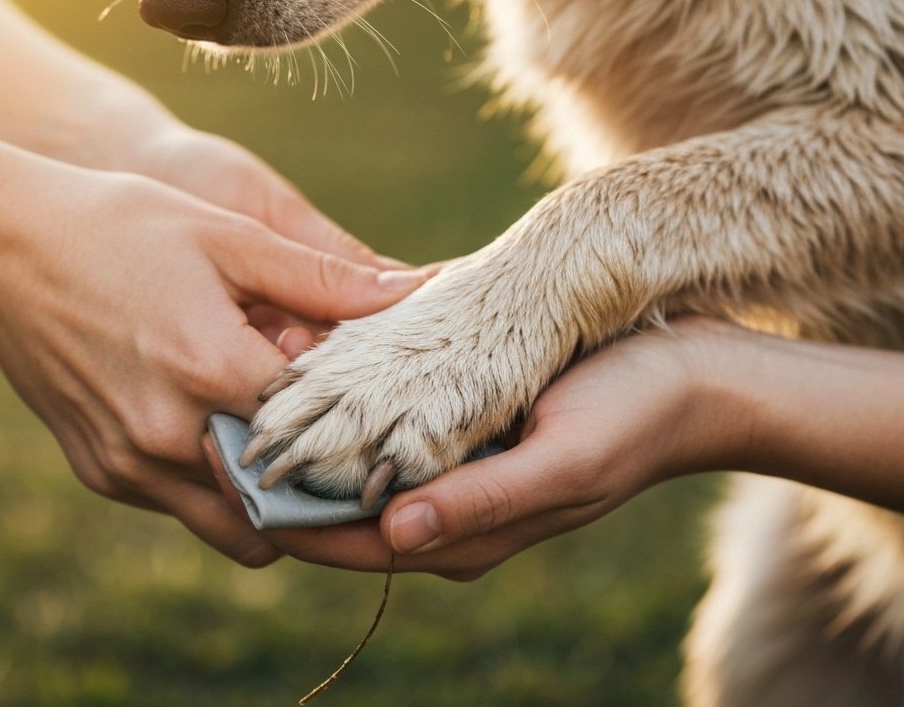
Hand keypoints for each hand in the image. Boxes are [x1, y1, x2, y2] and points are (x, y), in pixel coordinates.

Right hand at [0, 153, 427, 564]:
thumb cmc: (119, 226)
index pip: (327, 438)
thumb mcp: (229, 236)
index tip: (413, 449)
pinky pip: (187, 511)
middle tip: (384, 490)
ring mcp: (130, 463)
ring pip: (242, 532)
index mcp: (212, 367)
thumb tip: (415, 291)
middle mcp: (169, 433)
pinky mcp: (103, 474)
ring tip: (319, 474)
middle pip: (292, 508)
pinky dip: (225, 495)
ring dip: (286, 513)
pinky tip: (245, 448)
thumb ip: (325, 278)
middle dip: (342, 505)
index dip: (375, 442)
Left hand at [243, 318, 742, 578]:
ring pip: (350, 465)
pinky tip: (305, 362)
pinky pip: (381, 425)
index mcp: (463, 534)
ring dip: (301, 436)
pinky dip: (341, 403)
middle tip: (208, 419)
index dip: (277, 512)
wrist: (695, 378)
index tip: (216, 467)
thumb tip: (392, 531)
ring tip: (238, 389)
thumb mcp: (563, 463)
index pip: (342, 542)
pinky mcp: (461, 426)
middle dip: (275, 474)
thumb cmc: (635, 417)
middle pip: (333, 507)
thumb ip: (479, 501)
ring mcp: (451, 468)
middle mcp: (445, 509)